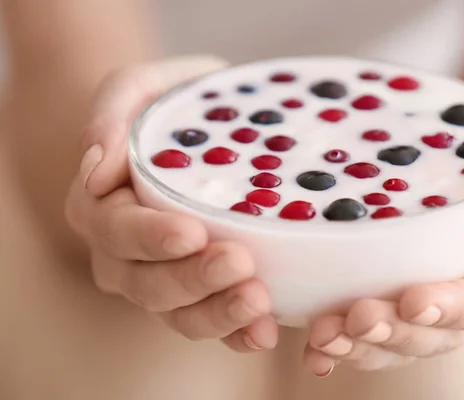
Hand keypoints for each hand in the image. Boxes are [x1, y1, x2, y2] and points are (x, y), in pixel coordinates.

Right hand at [65, 56, 278, 351]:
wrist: (199, 132)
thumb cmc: (167, 107)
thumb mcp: (140, 86)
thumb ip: (113, 110)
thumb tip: (97, 164)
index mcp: (102, 207)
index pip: (116, 231)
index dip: (150, 237)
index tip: (191, 232)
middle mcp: (125, 255)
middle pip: (148, 283)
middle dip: (194, 279)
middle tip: (240, 264)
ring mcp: (163, 280)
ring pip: (180, 314)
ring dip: (219, 313)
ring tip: (258, 302)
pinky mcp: (202, 293)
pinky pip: (214, 323)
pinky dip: (238, 333)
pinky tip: (265, 329)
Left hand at [304, 128, 463, 375]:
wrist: (450, 162)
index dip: (448, 307)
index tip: (413, 299)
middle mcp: (457, 304)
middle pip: (430, 335)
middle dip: (392, 331)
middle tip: (357, 317)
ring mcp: (417, 313)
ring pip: (392, 346)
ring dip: (358, 347)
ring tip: (325, 336)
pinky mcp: (382, 309)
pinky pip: (362, 341)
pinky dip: (337, 351)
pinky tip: (314, 352)